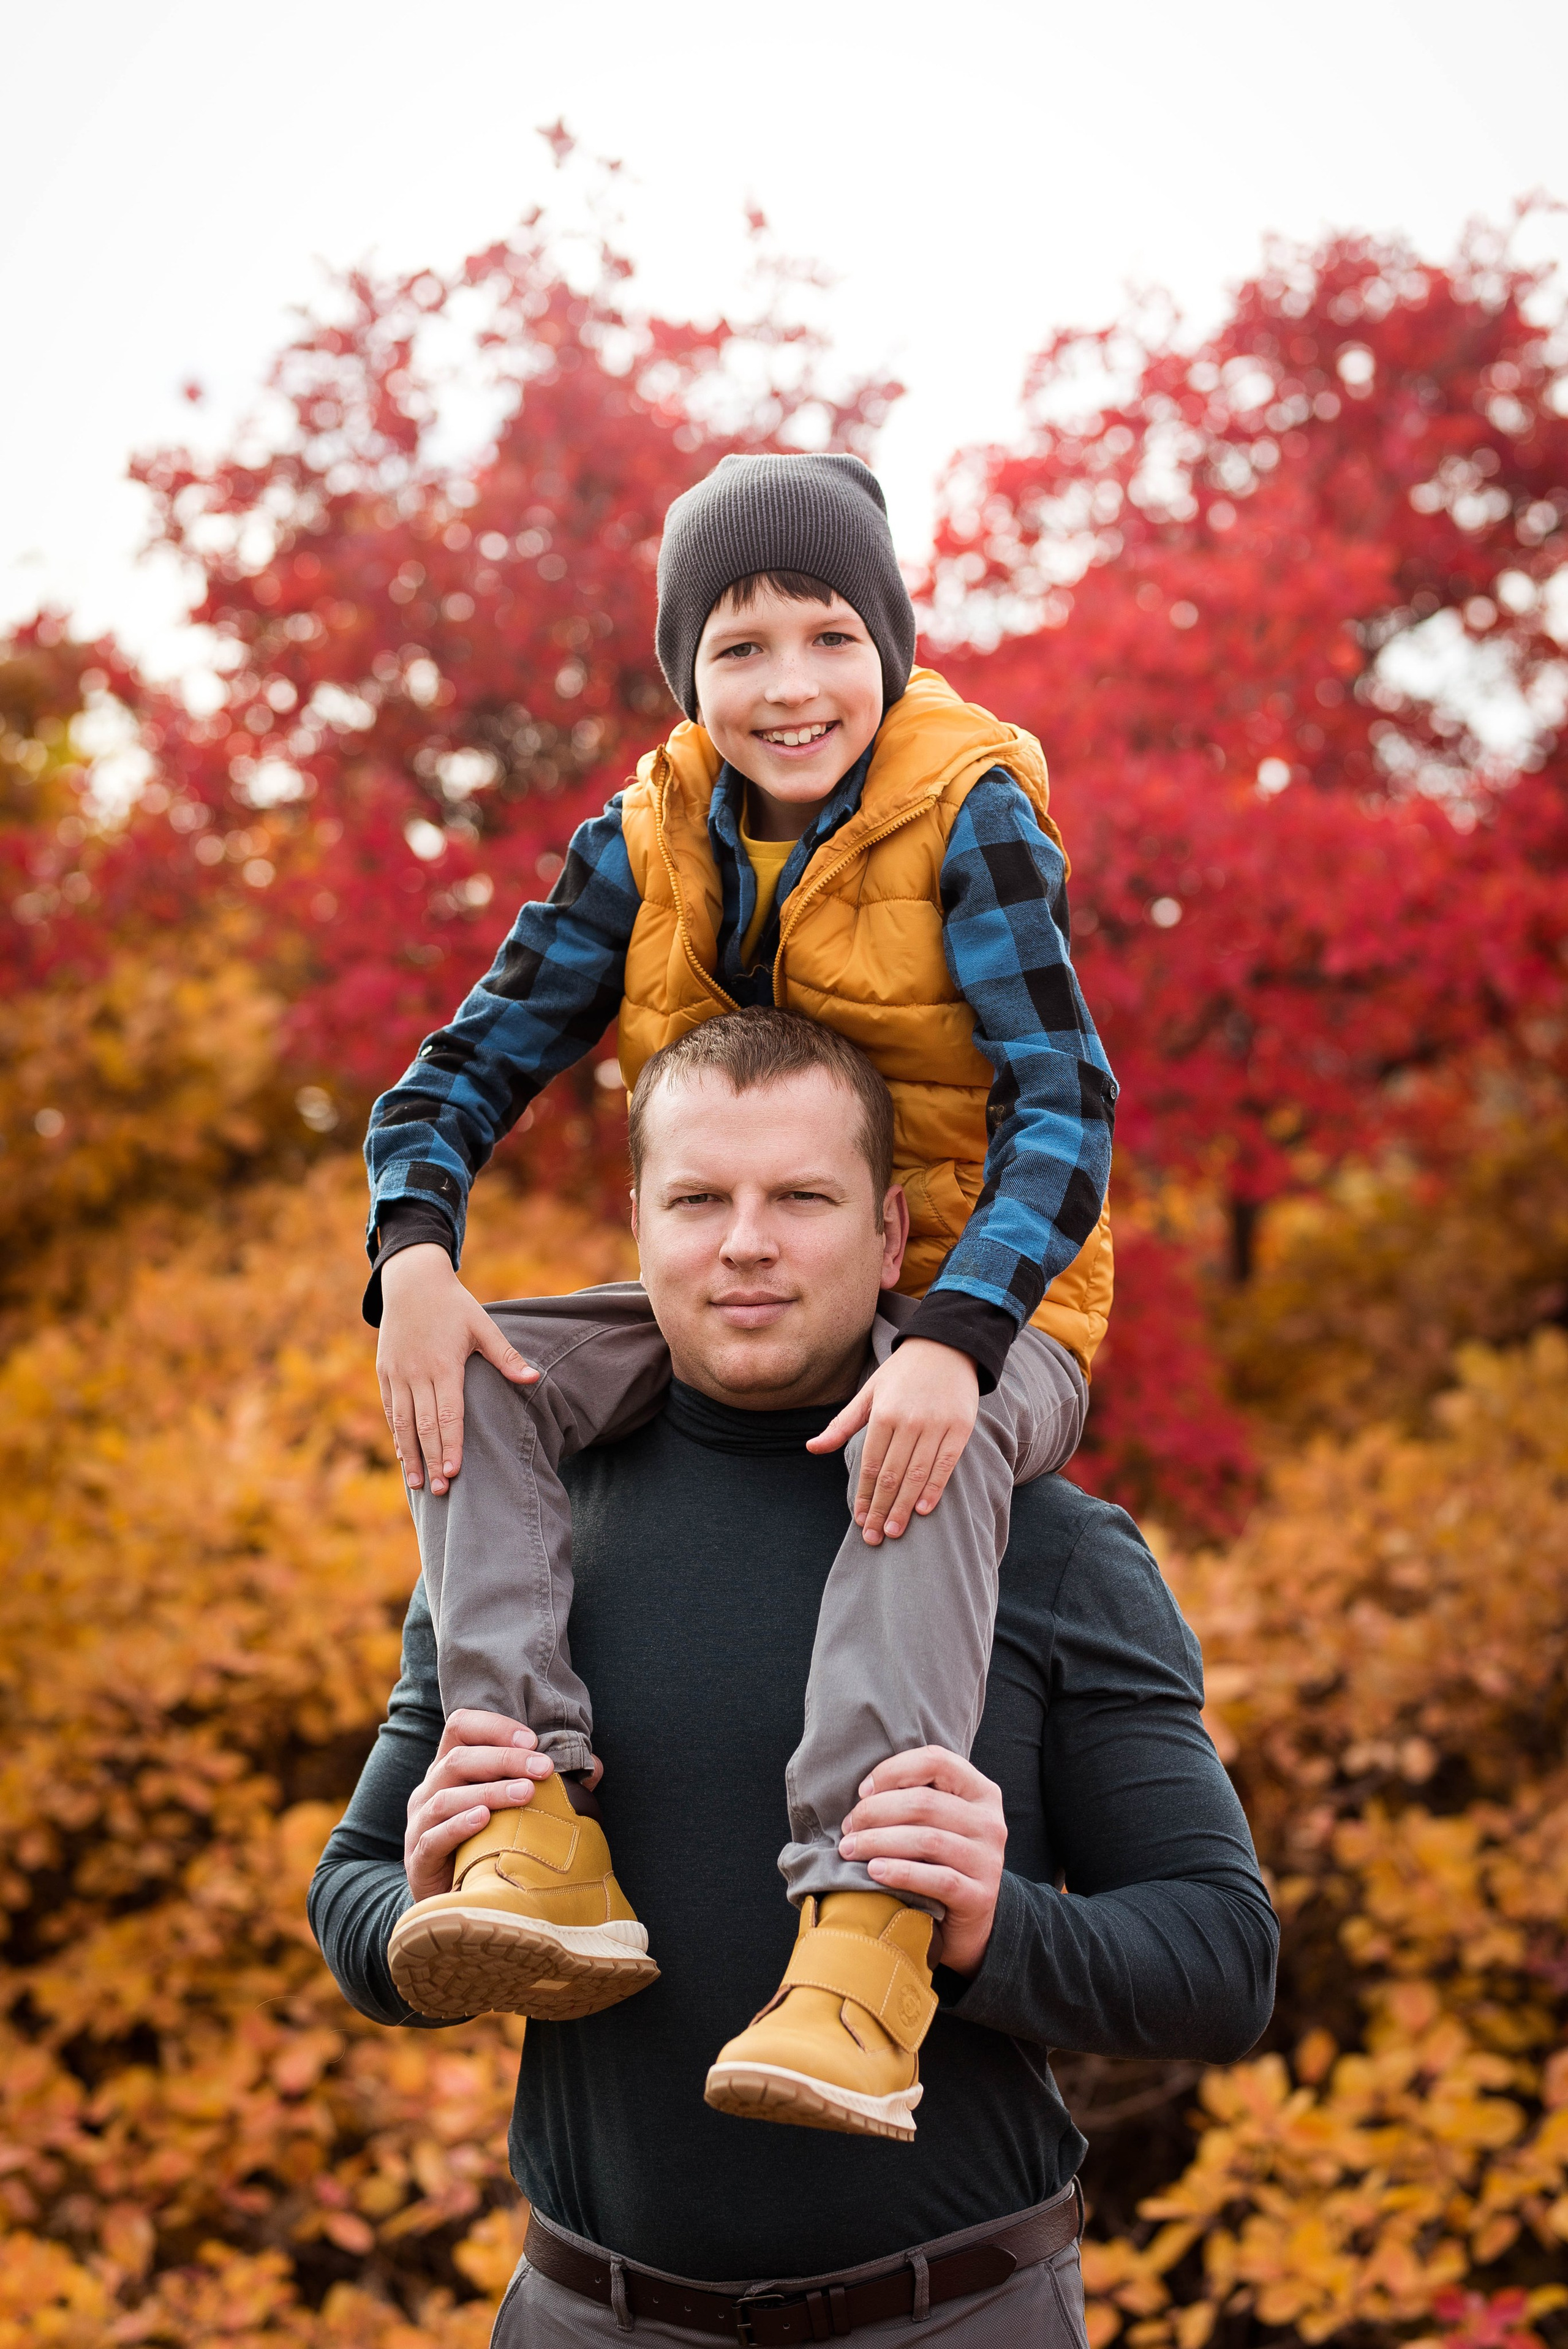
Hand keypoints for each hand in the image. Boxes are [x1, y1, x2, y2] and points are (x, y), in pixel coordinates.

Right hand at [377, 1244, 537, 1493]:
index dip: (450, 1445)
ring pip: (402, 1423)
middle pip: (424, 1426)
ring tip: (418, 1485)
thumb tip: (535, 1379)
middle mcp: (416, 1373)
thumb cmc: (454, 1305)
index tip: (454, 1473)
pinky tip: (404, 1455)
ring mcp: (397, 1373)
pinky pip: (390, 1410)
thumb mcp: (483, 1325)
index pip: (448, 1414)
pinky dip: (397, 1435)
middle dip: (431, 1460)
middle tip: (439, 1491)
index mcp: (443, 1365)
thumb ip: (506, 1357)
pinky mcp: (384, 1372)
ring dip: (410, 1455)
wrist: (412, 1281)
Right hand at [403, 1710, 553, 1900]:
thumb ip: (548, 1784)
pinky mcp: (418, 1858)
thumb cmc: (487, 1843)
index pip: (461, 1727)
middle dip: (505, 1760)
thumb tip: (596, 1766)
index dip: (495, 1727)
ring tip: (525, 1793)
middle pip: (459, 1759)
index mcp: (452, 1768)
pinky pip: (433, 1836)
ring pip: (447, 1796)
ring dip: (489, 1791)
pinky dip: (459, 1825)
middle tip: (544, 1769)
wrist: (454, 1900)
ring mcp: (420, 1823)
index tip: (533, 1740)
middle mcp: (431, 1789)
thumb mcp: (513, 1809)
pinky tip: (484, 1821)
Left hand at [806, 1338, 978, 1542]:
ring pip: (917, 1475)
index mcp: (883, 1414)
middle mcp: (909, 1421)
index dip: (862, 1494)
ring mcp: (936, 1425)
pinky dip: (934, 1489)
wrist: (946, 1345)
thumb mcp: (868, 1393)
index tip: (858, 1519)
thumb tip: (812, 1448)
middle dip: (880, 1509)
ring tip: (893, 1531)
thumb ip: (842, 1425)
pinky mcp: (960, 1428)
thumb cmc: (902, 1373)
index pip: (870, 1464)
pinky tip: (922, 1510)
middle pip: (891, 1475)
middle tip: (873, 1537)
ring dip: (903, 1507)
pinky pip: (946, 1465)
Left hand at [837, 1746, 1006, 1976]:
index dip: (893, 1771)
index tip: (862, 1792)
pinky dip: (901, 1872)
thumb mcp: (936, 1822)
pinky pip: (936, 1879)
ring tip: (850, 1849)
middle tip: (847, 1828)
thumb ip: (914, 1798)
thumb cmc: (939, 1861)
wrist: (968, 1922)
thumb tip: (864, 1793)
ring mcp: (988, 1860)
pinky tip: (874, 1871)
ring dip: (879, 1842)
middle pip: (924, 1802)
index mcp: (980, 1792)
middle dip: (875, 1812)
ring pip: (927, 1840)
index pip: (936, 1760)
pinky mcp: (980, 1896)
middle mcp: (990, 1822)